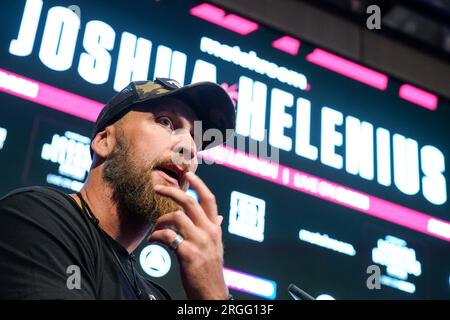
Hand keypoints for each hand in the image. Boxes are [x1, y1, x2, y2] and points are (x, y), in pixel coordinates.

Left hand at [148, 172, 228, 299]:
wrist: (211, 292)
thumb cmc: (210, 269)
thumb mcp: (217, 246)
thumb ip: (216, 229)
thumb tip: (220, 217)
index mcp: (215, 228)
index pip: (209, 199)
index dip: (198, 184)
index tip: (188, 173)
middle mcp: (209, 232)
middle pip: (189, 202)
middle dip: (171, 191)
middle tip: (157, 188)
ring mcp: (199, 242)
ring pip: (176, 217)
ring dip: (160, 220)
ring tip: (155, 229)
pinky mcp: (188, 254)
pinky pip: (167, 237)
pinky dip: (156, 236)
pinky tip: (153, 241)